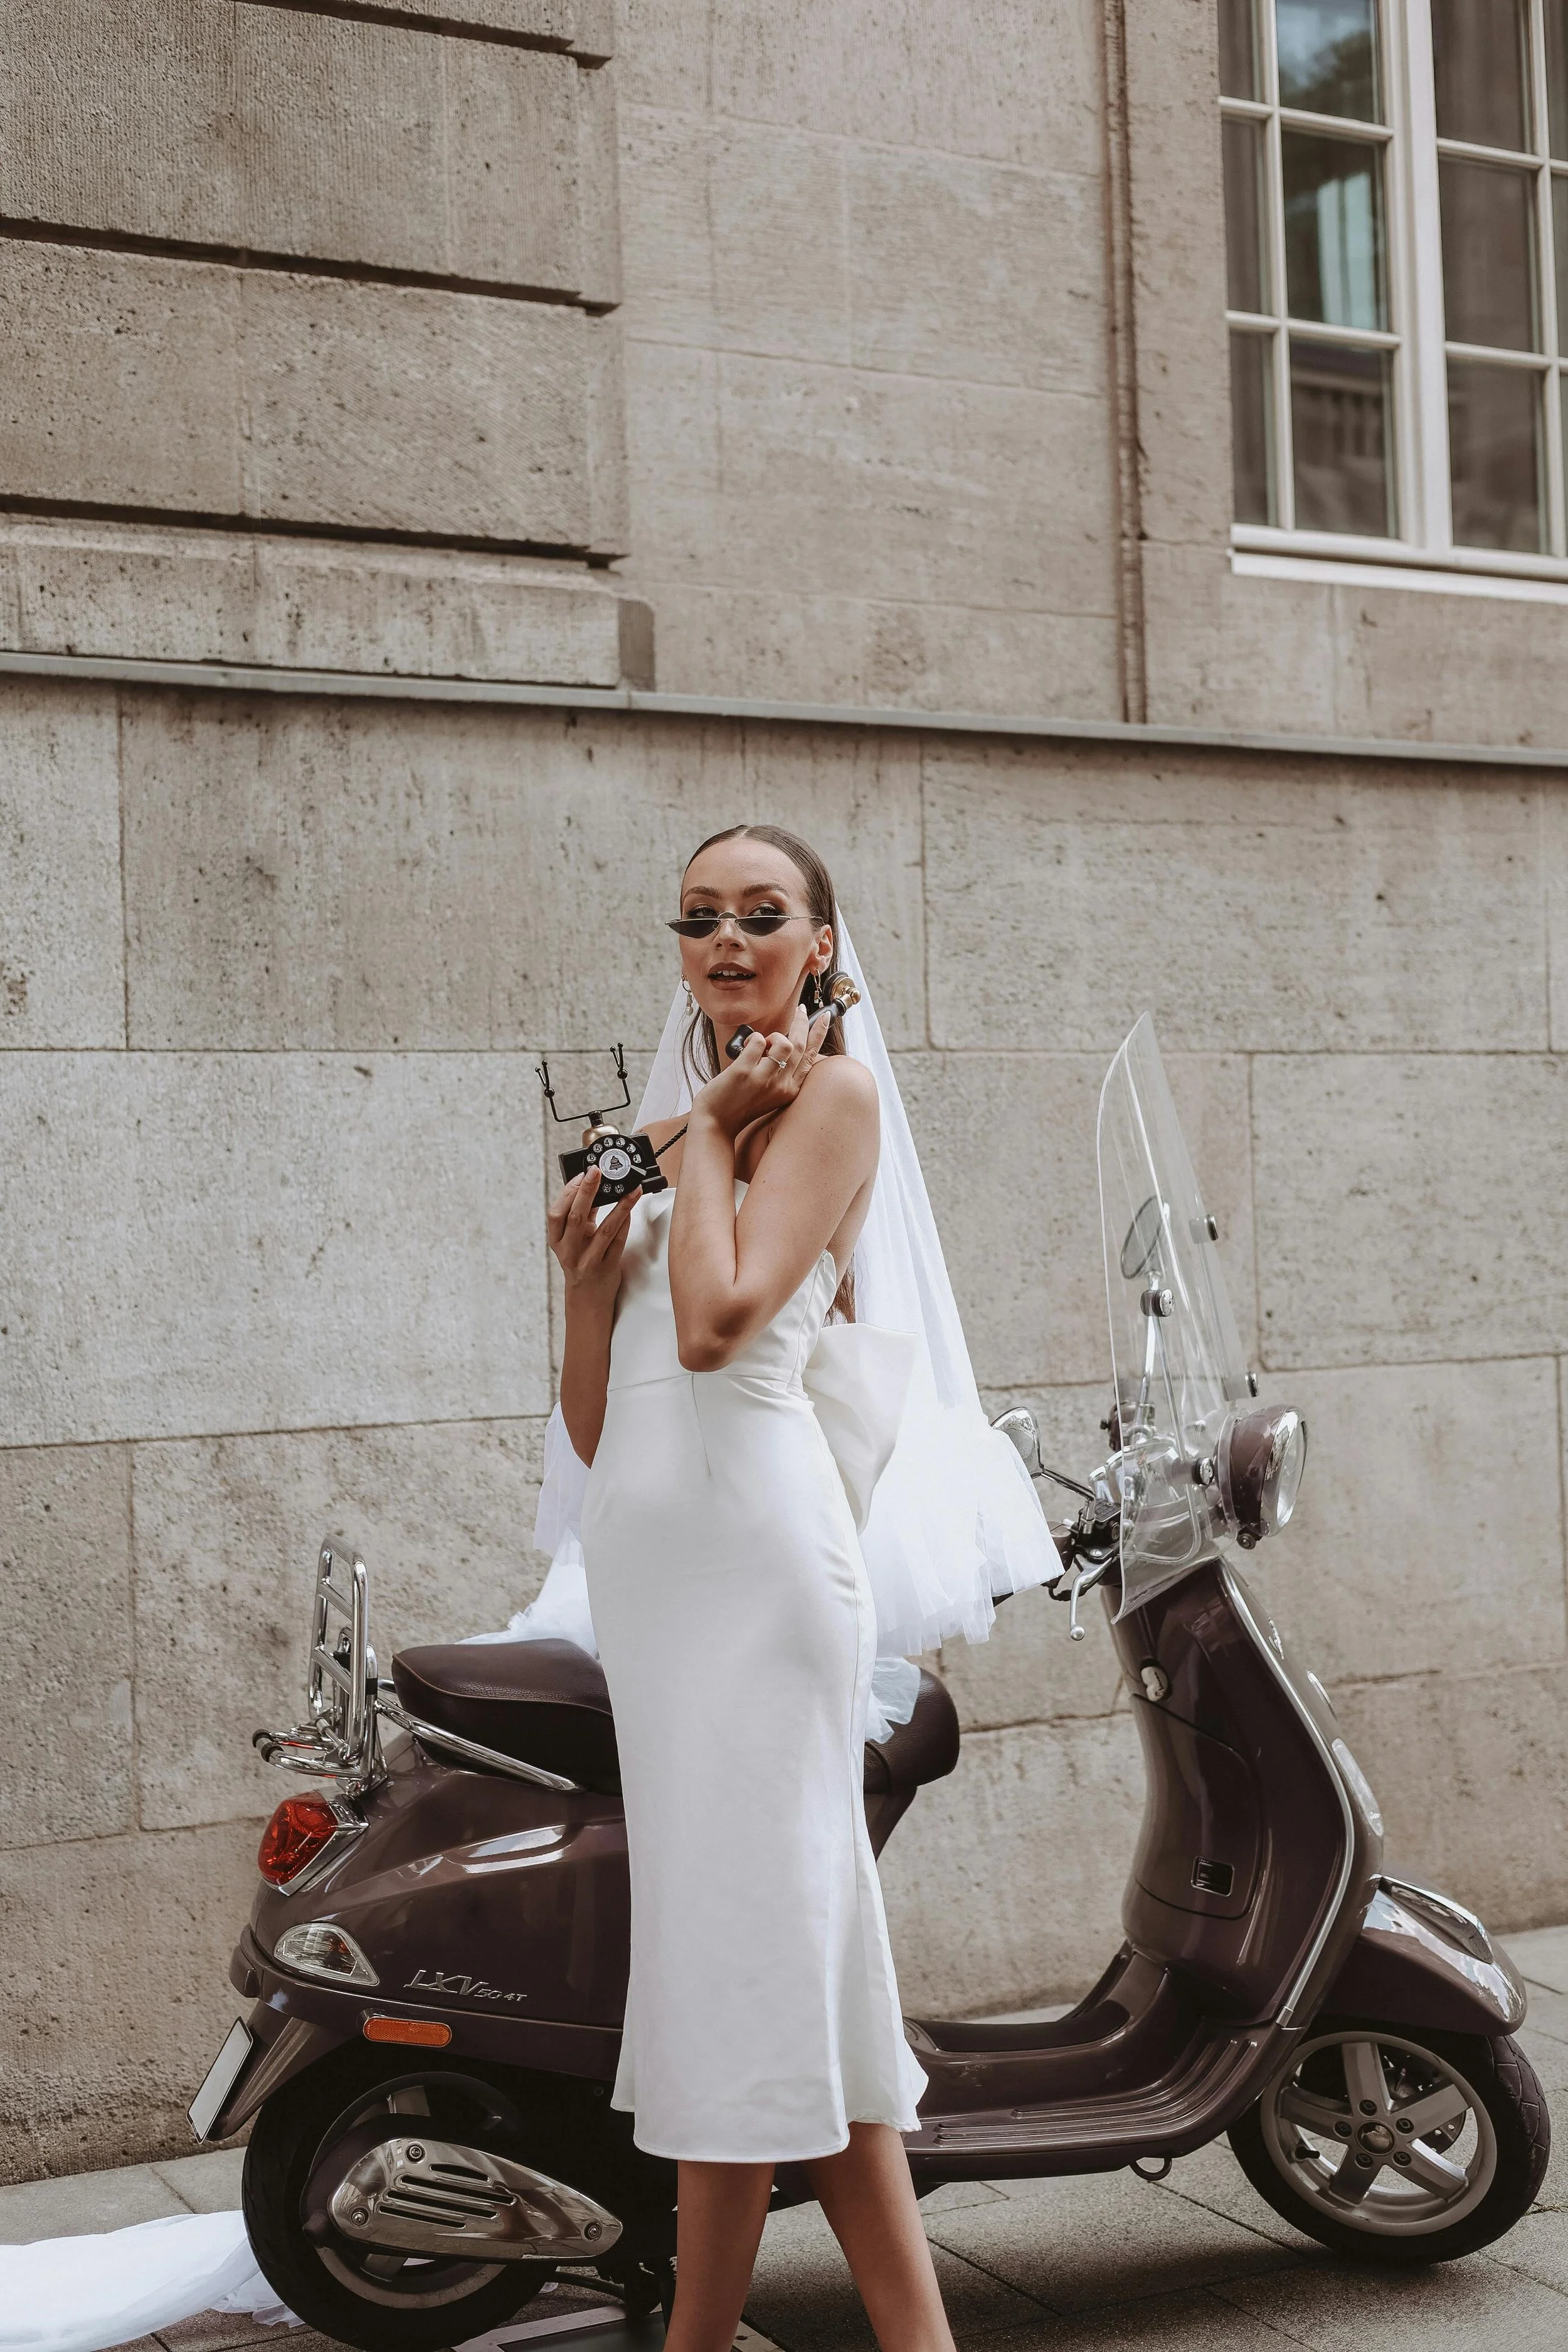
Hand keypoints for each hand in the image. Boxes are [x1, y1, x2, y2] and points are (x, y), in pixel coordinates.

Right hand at [547, 1168, 640, 1295]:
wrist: (588, 1298)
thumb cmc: (581, 1261)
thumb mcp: (574, 1240)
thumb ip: (581, 1215)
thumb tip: (592, 1186)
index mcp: (556, 1241)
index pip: (556, 1214)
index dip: (568, 1193)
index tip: (581, 1174)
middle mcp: (569, 1252)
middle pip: (576, 1217)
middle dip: (588, 1191)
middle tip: (599, 1171)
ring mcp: (588, 1261)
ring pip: (604, 1229)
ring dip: (620, 1206)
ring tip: (631, 1189)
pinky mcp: (607, 1268)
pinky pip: (618, 1242)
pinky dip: (625, 1222)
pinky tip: (632, 1208)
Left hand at [691, 1001, 832, 1138]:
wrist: (716, 1123)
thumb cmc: (741, 1104)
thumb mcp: (770, 1092)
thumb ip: (781, 1072)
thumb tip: (785, 1042)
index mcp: (791, 1090)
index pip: (811, 1057)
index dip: (819, 1034)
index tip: (824, 1016)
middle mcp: (782, 1086)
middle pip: (800, 1045)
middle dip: (801, 1022)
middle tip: (799, 1009)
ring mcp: (764, 1079)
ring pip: (784, 1043)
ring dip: (773, 1036)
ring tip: (760, 1044)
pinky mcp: (744, 1072)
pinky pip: (756, 1041)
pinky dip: (751, 1038)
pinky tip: (743, 1048)